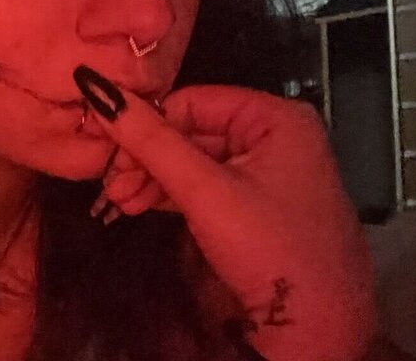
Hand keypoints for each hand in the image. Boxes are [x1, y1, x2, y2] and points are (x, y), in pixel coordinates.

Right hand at [87, 83, 377, 360]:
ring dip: (152, 179)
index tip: (111, 153)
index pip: (193, 101)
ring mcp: (269, 171)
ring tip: (120, 203)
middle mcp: (277, 136)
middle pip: (191, 132)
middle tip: (110, 186)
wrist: (317, 326)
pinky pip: (207, 185)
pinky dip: (172, 195)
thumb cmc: (271, 248)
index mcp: (276, 118)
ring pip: (194, 161)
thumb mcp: (204, 190)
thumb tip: (98, 89)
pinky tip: (140, 206)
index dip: (148, 125)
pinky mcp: (258, 204)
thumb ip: (151, 141)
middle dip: (146, 160)